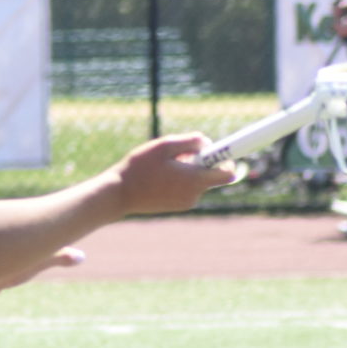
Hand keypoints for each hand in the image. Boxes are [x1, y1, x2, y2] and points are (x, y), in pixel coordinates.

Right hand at [117, 133, 234, 213]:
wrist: (119, 195)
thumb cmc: (139, 168)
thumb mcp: (164, 145)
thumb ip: (191, 141)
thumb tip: (207, 144)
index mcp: (194, 179)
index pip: (227, 173)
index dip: (227, 159)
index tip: (220, 150)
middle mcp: (194, 194)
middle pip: (212, 174)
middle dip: (202, 162)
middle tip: (181, 154)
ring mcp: (186, 202)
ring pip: (199, 180)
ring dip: (189, 170)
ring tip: (164, 166)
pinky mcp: (177, 206)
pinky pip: (188, 188)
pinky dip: (181, 179)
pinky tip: (160, 176)